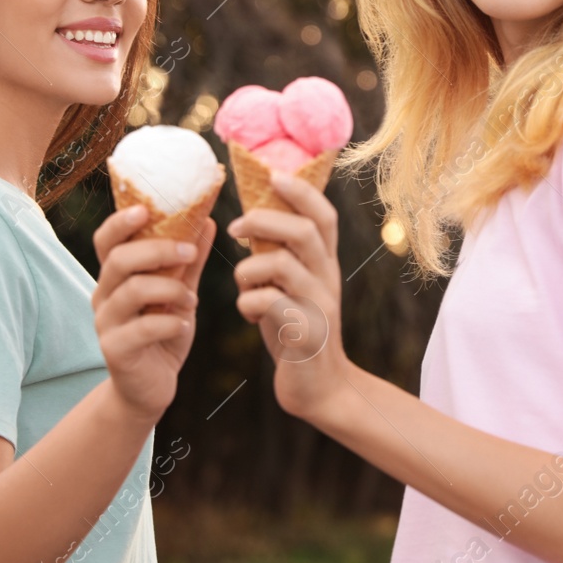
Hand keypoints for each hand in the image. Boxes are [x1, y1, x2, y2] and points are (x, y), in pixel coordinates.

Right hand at [90, 206, 214, 423]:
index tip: (146, 209)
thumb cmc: (163, 333)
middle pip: (119, 259)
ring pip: (132, 291)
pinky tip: (183, 324)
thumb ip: (191, 261)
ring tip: (191, 299)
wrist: (150, 388)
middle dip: (158, 250)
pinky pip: (142, 328)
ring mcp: (105, 323)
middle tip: (190, 252)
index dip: (121, 221)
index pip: (106, 240)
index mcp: (115, 276)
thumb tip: (209, 220)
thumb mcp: (180, 292)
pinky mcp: (114, 350)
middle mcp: (103, 295)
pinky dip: (170, 322)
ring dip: (170, 288)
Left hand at [227, 172, 349, 420]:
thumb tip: (250, 220)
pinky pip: (271, 303)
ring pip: (283, 265)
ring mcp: (321, 306)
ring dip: (248, 270)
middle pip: (305, 232)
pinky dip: (248, 303)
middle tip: (235, 229)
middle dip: (265, 221)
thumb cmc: (295, 330)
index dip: (302, 191)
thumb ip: (280, 257)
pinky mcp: (308, 333)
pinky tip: (250, 315)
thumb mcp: (291, 288)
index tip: (273, 174)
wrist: (319, 388)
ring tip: (242, 286)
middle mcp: (327, 279)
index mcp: (324, 264)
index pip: (324, 215)